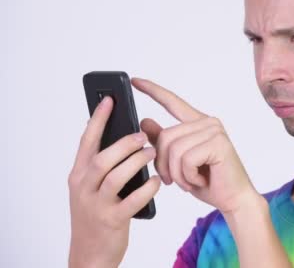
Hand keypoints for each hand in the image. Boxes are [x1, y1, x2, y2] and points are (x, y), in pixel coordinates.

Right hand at [68, 96, 160, 267]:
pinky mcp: (112, 220)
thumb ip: (104, 163)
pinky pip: (132, 200)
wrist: (90, 254)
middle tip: (142, 135)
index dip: (98, 119)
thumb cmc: (96, 215)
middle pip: (102, 158)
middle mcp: (83, 188)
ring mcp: (96, 205)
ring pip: (116, 177)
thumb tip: (123, 134)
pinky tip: (156, 180)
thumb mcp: (93, 187)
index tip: (110, 100)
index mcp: (78, 175)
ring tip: (152, 153)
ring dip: (137, 162)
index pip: (87, 141)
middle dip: (123, 143)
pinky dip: (146, 188)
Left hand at [131, 77, 257, 214]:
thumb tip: (144, 121)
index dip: (153, 90)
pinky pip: (186, 159)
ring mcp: (214, 131)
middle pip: (165, 136)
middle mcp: (208, 122)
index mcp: (198, 123)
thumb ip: (164, 141)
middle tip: (173, 180)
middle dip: (163, 164)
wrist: (234, 200)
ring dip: (176, 173)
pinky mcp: (218, 143)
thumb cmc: (209, 182)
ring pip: (174, 149)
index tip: (135, 81)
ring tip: (189, 181)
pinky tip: (200, 180)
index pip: (172, 101)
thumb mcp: (178, 162)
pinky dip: (188, 176)